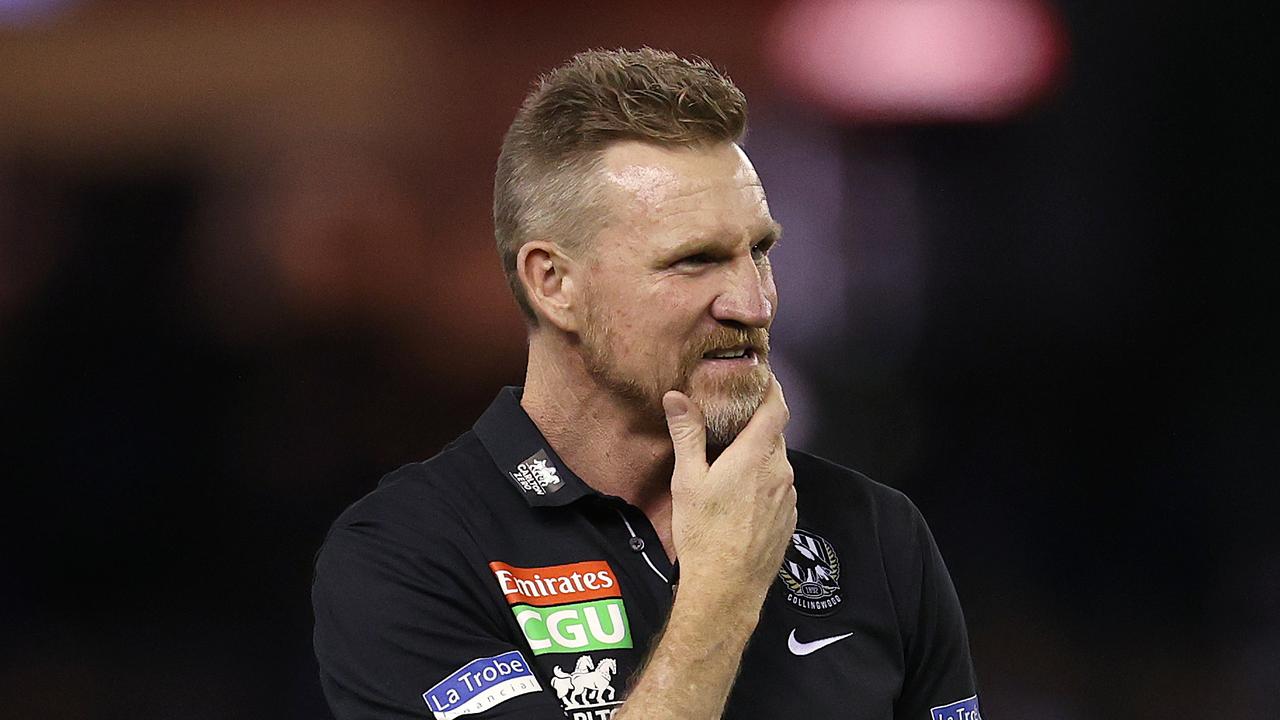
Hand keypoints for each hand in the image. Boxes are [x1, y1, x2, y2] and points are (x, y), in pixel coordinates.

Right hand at [663, 376, 796, 609]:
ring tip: (733, 457)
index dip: (771, 387)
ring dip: (759, 454)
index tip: (762, 375)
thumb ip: (687, 434)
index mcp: (756, 456)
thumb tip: (678, 397)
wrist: (727, 587)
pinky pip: (779, 488)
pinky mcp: (788, 519)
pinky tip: (741, 494)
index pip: (776, 407)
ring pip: (777, 462)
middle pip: (775, 434)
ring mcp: (788, 497)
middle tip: (734, 416)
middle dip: (758, 422)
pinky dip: (764, 480)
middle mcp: (780, 472)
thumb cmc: (704, 532)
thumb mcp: (688, 480)